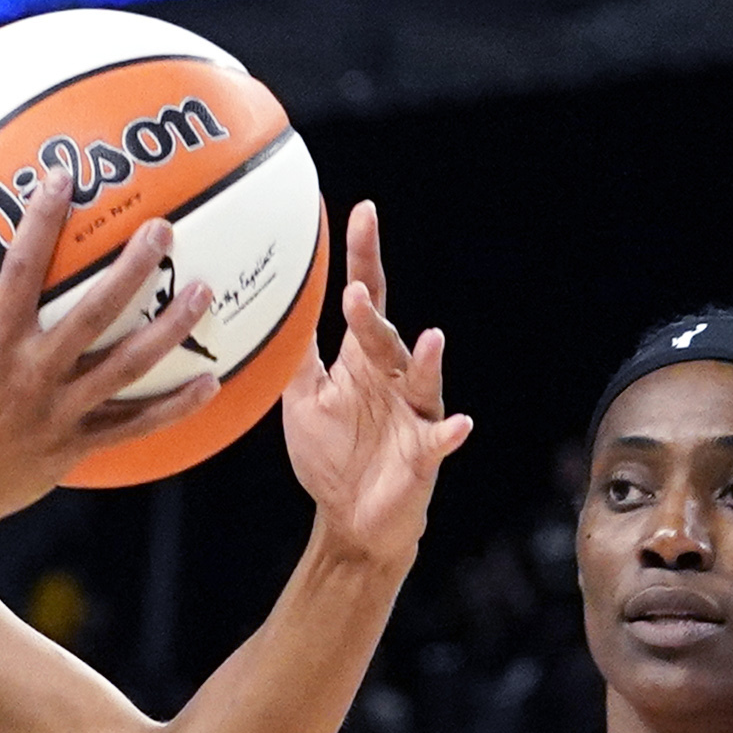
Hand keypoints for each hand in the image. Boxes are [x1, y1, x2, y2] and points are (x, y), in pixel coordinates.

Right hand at [0, 188, 218, 552]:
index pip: (22, 268)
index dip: (42, 218)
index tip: (64, 176)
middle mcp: (34, 374)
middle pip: (95, 312)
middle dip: (133, 268)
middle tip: (163, 229)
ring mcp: (60, 413)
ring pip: (127, 366)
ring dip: (169, 329)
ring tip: (203, 292)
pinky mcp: (75, 446)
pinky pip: (135, 426)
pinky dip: (175, 407)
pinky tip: (211, 383)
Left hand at [282, 200, 471, 568]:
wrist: (353, 520)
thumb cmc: (331, 455)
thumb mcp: (302, 399)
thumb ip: (295, 354)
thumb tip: (274, 302)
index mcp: (362, 361)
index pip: (366, 298)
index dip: (364, 257)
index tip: (362, 213)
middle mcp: (393, 379)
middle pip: (385, 337)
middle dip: (372, 317)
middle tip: (354, 294)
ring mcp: (414, 414)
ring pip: (421, 379)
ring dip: (426, 360)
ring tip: (430, 338)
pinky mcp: (424, 454)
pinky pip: (440, 440)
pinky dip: (450, 432)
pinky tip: (458, 425)